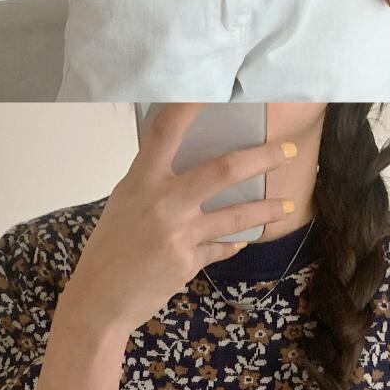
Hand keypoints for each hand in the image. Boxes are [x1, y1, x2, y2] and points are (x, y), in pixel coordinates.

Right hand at [69, 104, 303, 338]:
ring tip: (286, 205)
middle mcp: (164, 201)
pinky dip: (233, 242)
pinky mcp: (189, 261)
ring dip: (266, 209)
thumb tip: (188, 164)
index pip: (166, 130)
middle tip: (290, 150)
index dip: (190, 106)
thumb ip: (154, 182)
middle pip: (223, 170)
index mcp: (142, 179)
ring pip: (237, 215)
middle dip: (263, 157)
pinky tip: (242, 239)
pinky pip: (223, 246)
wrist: (100, 299)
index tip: (215, 89)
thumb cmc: (109, 247)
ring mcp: (180, 233)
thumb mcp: (125, 202)